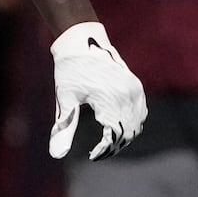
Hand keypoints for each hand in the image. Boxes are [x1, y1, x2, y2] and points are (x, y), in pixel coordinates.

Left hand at [48, 22, 147, 159]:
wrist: (80, 40)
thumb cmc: (69, 70)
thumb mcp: (64, 98)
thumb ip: (64, 128)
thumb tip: (56, 154)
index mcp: (110, 100)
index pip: (114, 136)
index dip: (105, 150)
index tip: (93, 156)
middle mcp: (127, 95)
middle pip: (129, 133)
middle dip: (115, 145)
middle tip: (99, 152)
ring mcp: (134, 89)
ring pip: (137, 123)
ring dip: (125, 135)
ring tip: (107, 142)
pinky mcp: (136, 85)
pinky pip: (141, 112)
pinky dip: (132, 122)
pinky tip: (117, 126)